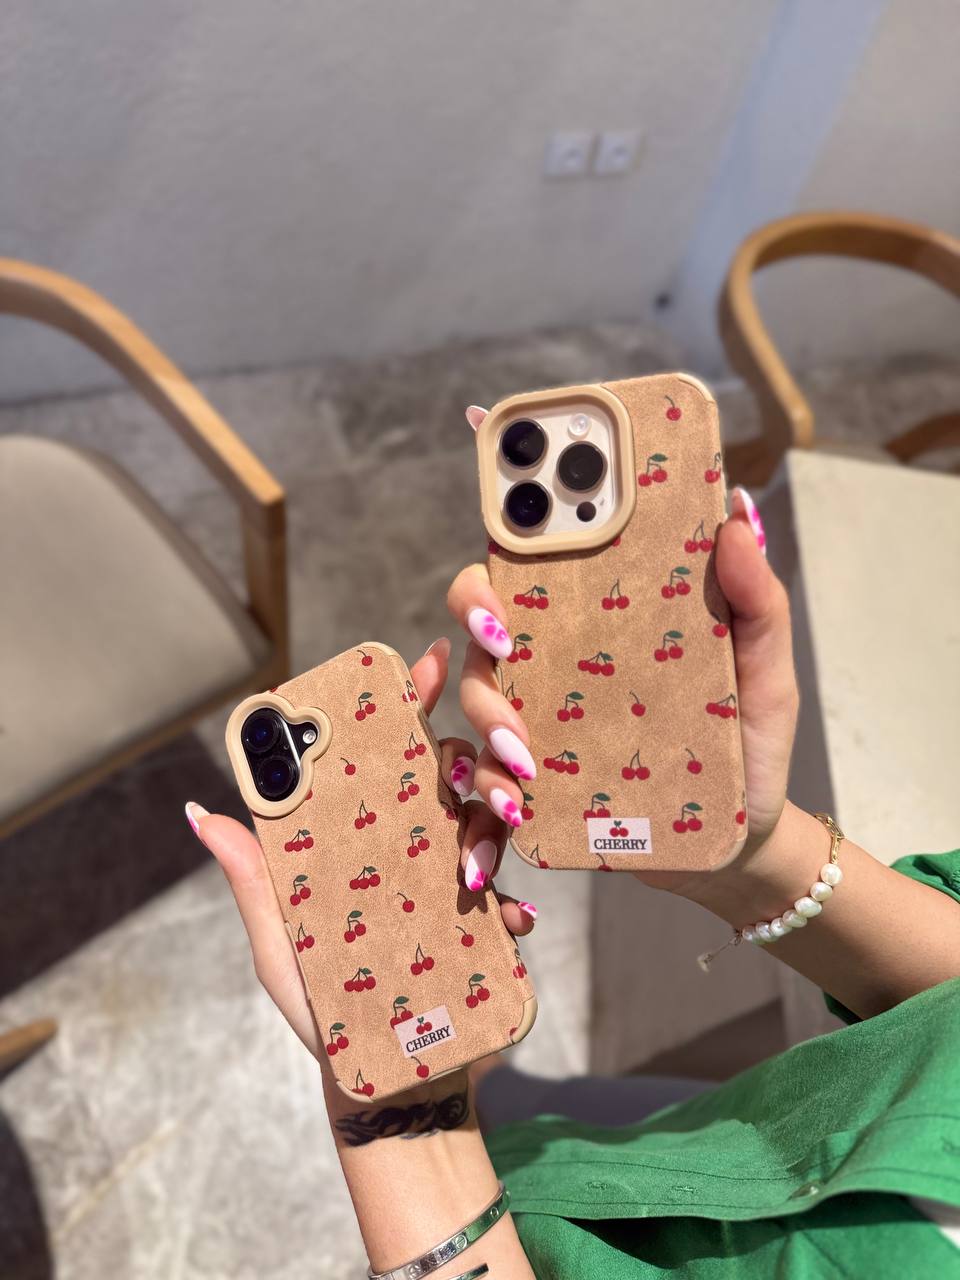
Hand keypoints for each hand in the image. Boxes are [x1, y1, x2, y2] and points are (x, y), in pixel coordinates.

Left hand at [186, 638, 534, 1064]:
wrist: (380, 1080)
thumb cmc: (322, 1006)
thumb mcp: (279, 942)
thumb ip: (253, 879)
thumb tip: (199, 812)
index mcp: (368, 841)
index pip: (388, 758)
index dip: (407, 704)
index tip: (423, 664)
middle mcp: (417, 850)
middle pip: (450, 777)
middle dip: (465, 756)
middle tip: (456, 769)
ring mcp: (458, 886)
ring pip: (489, 824)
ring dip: (488, 830)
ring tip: (472, 869)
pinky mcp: (492, 930)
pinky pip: (513, 900)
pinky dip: (510, 905)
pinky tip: (505, 920)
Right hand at [447, 406, 798, 895]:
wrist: (743, 843)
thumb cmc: (749, 743)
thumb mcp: (765, 674)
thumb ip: (758, 603)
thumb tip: (736, 518)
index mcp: (603, 624)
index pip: (537, 565)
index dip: (506, 542)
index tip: (512, 550)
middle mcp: (558, 667)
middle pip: (485, 624)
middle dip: (474, 623)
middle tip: (502, 643)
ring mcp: (542, 726)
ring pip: (477, 700)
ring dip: (486, 717)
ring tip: (524, 757)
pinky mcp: (537, 787)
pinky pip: (486, 783)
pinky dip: (486, 796)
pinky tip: (513, 808)